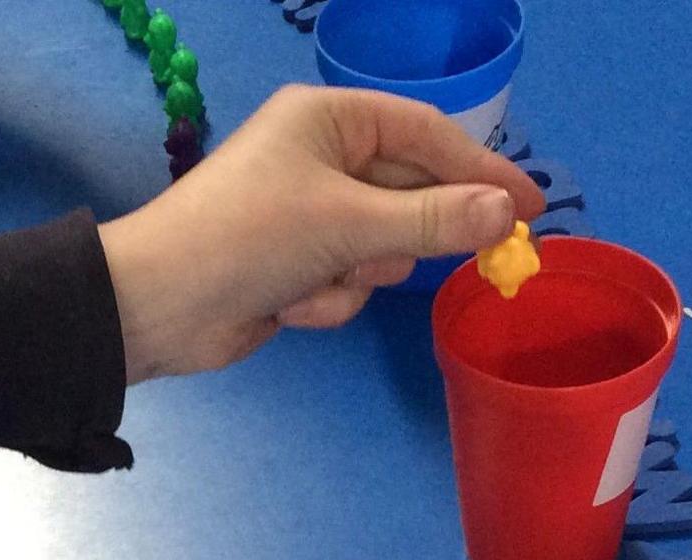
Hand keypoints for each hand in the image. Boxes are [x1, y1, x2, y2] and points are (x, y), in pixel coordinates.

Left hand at [99, 85, 545, 382]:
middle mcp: (321, 157)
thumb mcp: (348, 224)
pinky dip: (327, 299)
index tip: (534, 206)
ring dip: (357, 274)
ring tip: (319, 278)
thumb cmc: (249, 239)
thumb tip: (506, 212)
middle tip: (477, 260)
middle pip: (410, 194)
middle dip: (408, 236)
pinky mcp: (297, 264)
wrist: (158, 307)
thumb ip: (433, 220)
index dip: (484, 169)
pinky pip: (348, 281)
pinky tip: (289, 306)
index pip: (427, 134)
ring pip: (383, 247)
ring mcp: (309, 213)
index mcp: (328, 120)